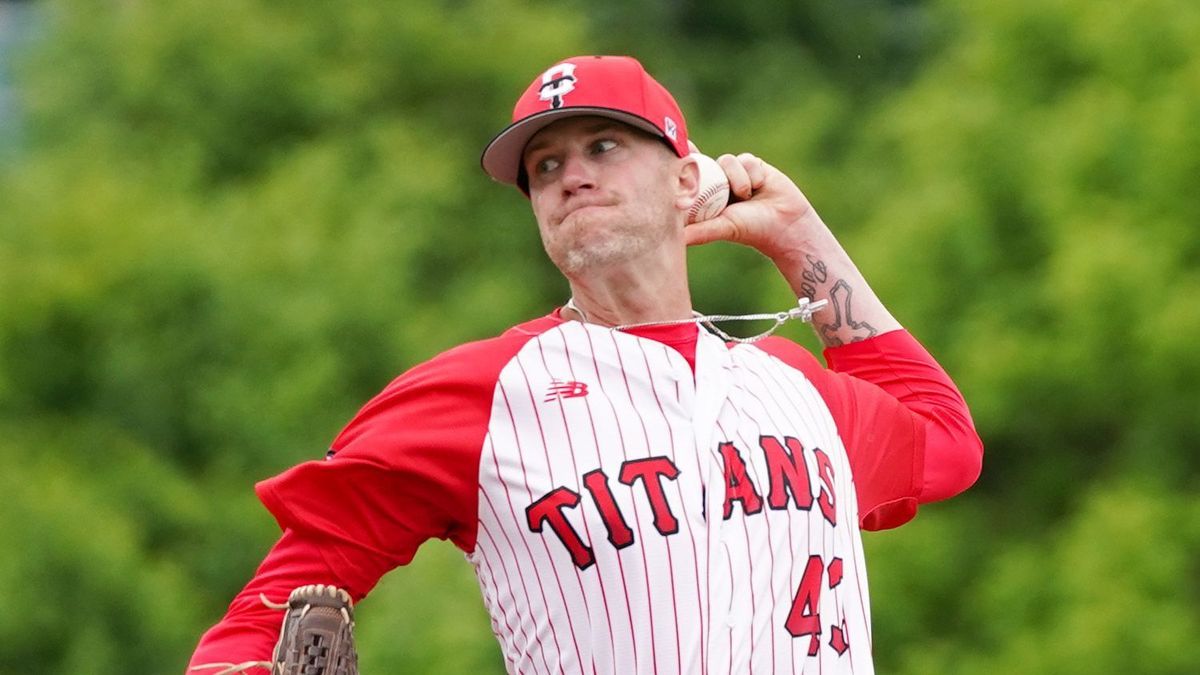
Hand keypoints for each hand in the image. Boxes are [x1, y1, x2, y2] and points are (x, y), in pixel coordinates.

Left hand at [684, 153, 822, 263]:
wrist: (786, 223)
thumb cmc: (752, 230)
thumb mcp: (723, 228)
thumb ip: (701, 231)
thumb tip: (677, 240)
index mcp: (707, 197)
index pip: (691, 178)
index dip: (681, 166)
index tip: (674, 160)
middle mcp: (719, 183)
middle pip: (705, 162)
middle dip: (699, 158)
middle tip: (692, 154)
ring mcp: (736, 173)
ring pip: (727, 161)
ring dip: (737, 178)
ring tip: (746, 196)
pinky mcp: (754, 165)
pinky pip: (746, 160)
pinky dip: (753, 174)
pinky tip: (761, 187)